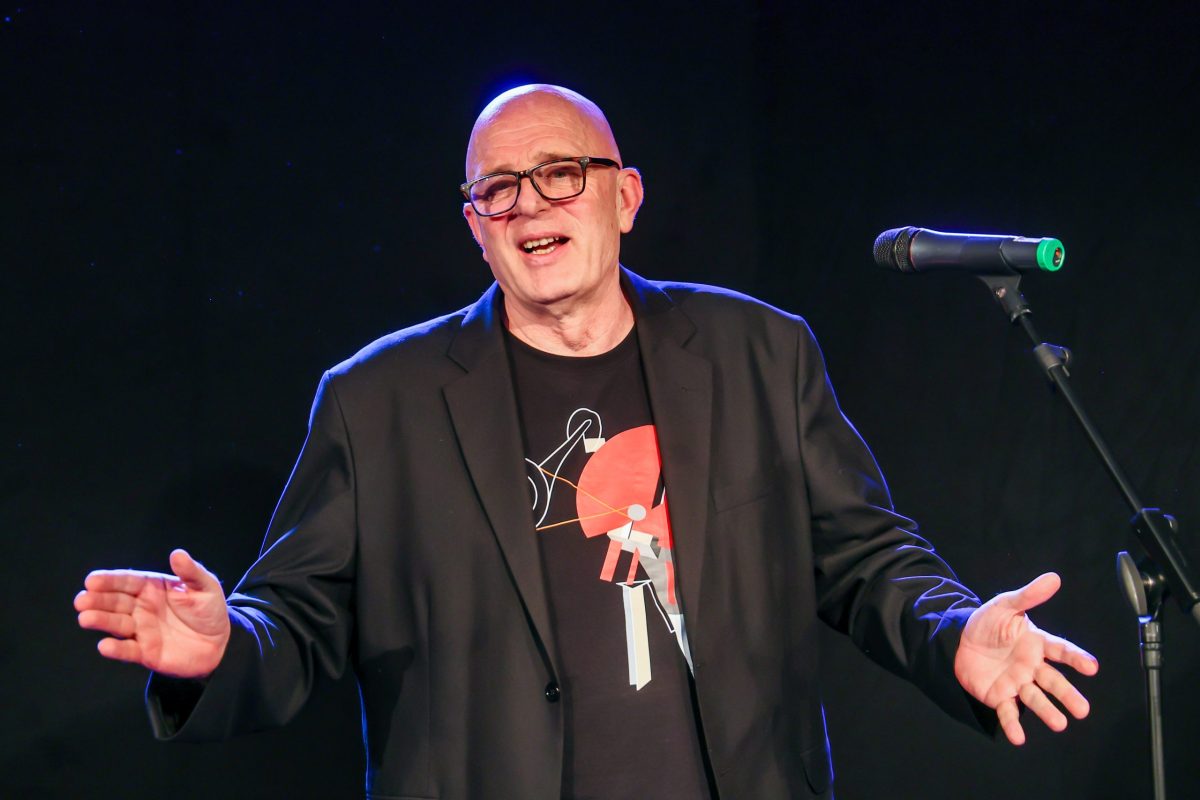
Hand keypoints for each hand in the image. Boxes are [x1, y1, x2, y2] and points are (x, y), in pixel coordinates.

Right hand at [75, 549, 231, 678]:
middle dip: (97, 600)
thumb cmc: (210, 610)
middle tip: (81, 600)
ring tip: (85, 617)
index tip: (91, 580)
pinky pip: (128, 650)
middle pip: (116, 602)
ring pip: (116, 624)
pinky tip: (104, 646)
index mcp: (153, 588)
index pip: (127, 582)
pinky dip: (116, 649)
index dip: (109, 581)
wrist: (220, 643)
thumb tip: (176, 553)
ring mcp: (141, 630)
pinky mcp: (145, 652)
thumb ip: (191, 572)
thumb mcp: (205, 587)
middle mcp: (142, 607)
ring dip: (100, 621)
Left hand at [954, 572, 1098, 744]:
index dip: (1076, 658)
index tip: (1092, 667)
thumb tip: (1053, 578)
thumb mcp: (1005, 605)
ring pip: (1035, 699)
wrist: (959, 638)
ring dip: (1047, 711)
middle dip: (1067, 695)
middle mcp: (1031, 666)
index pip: (1061, 650)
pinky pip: (1007, 711)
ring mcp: (1017, 682)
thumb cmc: (988, 622)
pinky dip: (1013, 725)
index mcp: (1037, 644)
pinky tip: (1018, 737)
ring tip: (1060, 724)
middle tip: (1082, 710)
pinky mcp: (999, 696)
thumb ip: (1028, 596)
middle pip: (1053, 681)